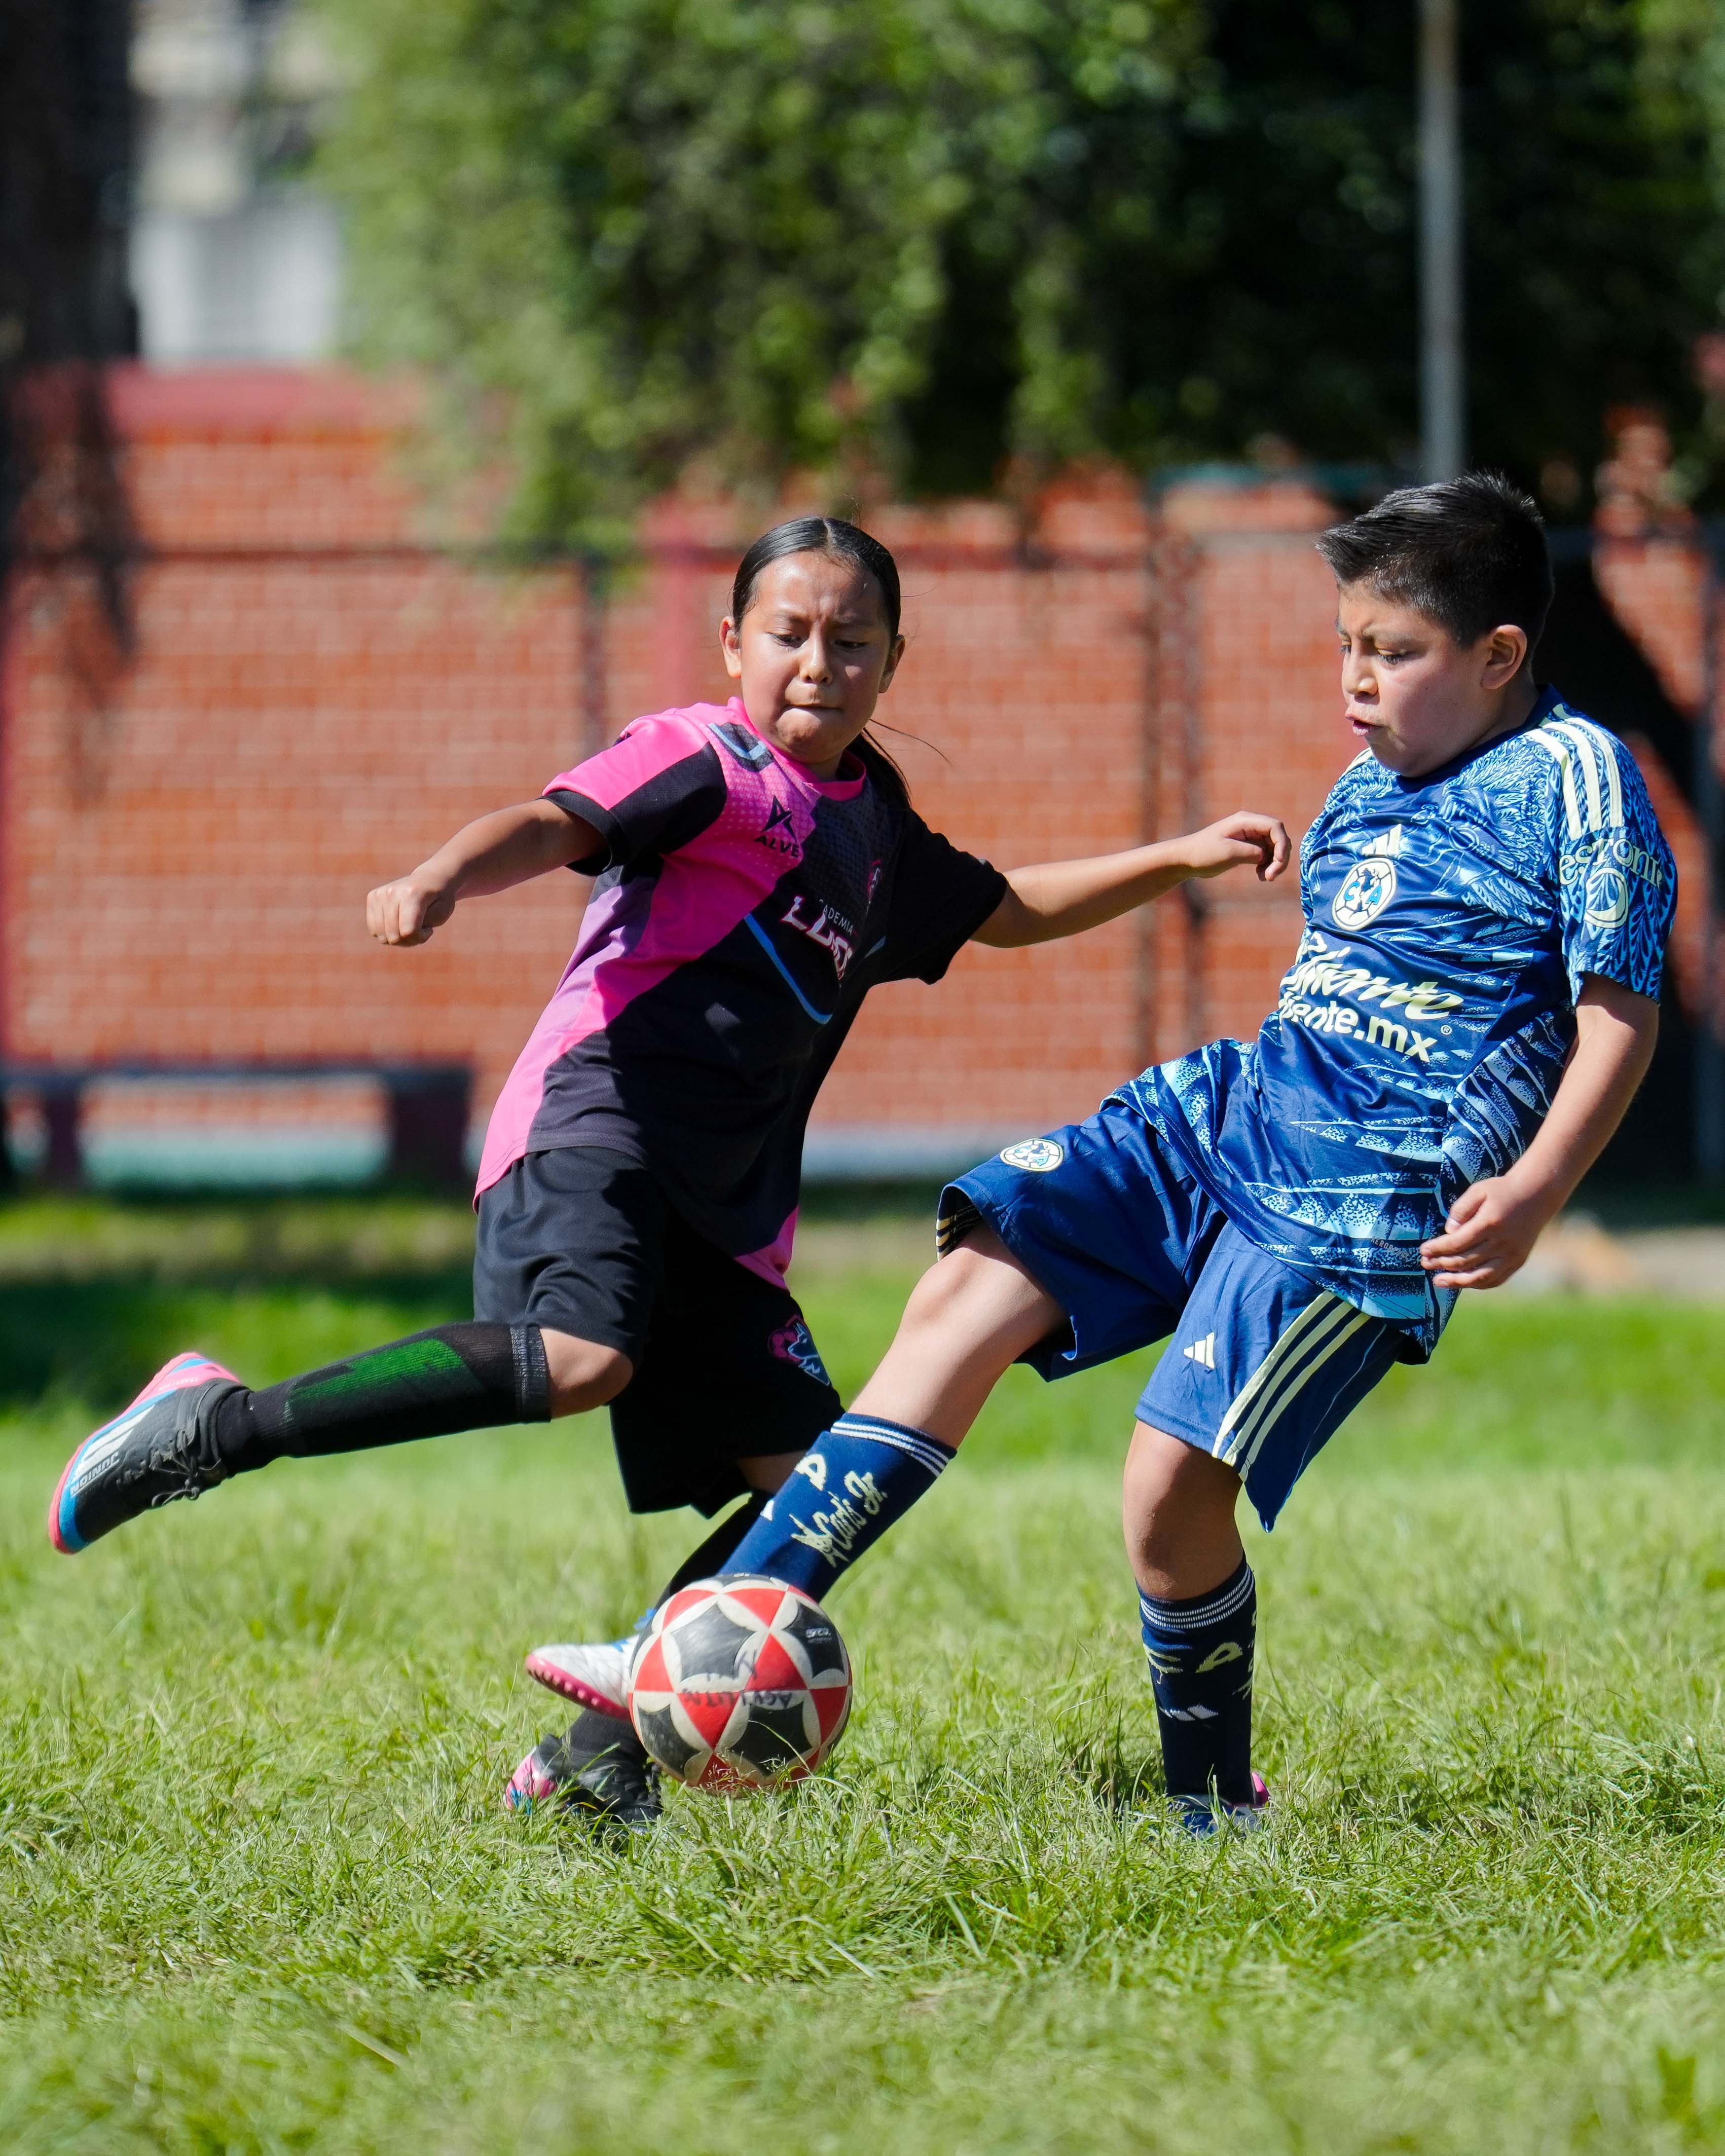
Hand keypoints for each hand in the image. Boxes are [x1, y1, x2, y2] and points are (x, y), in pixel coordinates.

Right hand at [367, 871, 457, 946]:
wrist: (429, 878)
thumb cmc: (439, 899)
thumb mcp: (440, 915)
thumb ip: (418, 929)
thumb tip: (391, 937)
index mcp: (412, 895)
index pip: (408, 931)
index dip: (420, 937)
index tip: (429, 930)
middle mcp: (392, 892)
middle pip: (394, 936)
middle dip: (409, 940)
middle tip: (420, 928)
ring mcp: (380, 894)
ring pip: (382, 936)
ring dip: (398, 938)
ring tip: (409, 926)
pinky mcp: (372, 897)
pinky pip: (374, 930)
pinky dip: (386, 933)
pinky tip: (398, 923)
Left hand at [1181, 811, 1291, 884]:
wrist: (1186, 859)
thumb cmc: (1204, 853)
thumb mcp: (1229, 852)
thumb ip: (1252, 852)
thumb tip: (1268, 856)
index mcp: (1245, 821)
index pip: (1275, 827)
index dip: (1282, 844)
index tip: (1279, 862)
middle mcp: (1250, 826)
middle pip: (1277, 838)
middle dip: (1280, 857)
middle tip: (1271, 876)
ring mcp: (1250, 837)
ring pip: (1274, 848)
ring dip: (1274, 864)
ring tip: (1265, 878)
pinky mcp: (1248, 848)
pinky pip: (1266, 855)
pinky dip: (1267, 866)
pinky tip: (1260, 876)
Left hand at [1418, 1175, 1552, 1290]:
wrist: (1536, 1195)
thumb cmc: (1502, 1191)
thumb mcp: (1478, 1191)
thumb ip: (1460, 1210)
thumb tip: (1448, 1231)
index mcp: (1489, 1224)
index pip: (1457, 1243)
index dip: (1437, 1249)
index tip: (1423, 1250)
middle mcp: (1502, 1243)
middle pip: (1465, 1261)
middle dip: (1441, 1263)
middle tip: (1425, 1263)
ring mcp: (1512, 1255)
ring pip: (1480, 1276)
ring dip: (1457, 1282)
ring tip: (1438, 1281)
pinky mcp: (1518, 1261)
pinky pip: (1496, 1279)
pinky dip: (1478, 1283)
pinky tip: (1462, 1282)